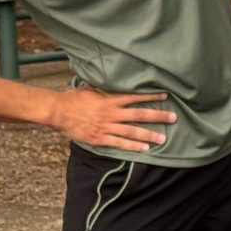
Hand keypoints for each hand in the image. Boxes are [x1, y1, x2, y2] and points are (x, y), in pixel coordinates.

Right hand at [48, 88, 176, 151]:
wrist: (57, 111)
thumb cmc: (72, 99)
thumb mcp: (91, 89)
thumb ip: (104, 89)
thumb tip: (113, 82)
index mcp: (110, 100)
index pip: (135, 97)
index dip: (150, 97)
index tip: (165, 96)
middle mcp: (111, 113)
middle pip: (139, 115)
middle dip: (157, 116)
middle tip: (173, 117)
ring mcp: (106, 127)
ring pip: (132, 131)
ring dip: (149, 134)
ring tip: (163, 138)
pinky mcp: (100, 138)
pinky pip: (120, 143)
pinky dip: (133, 146)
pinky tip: (145, 148)